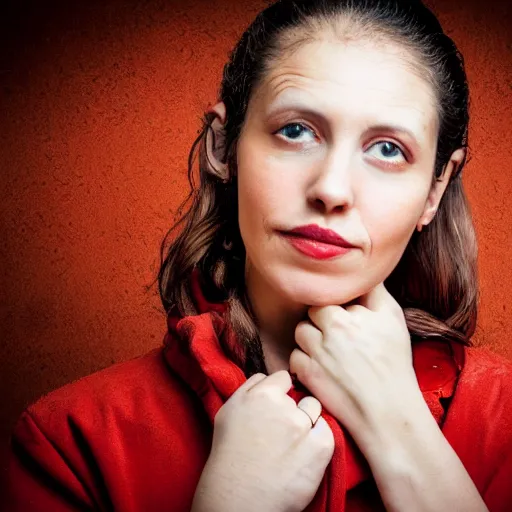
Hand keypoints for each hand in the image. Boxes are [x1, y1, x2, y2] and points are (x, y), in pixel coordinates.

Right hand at [191, 371, 334, 511]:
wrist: (238, 497)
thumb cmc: (229, 455)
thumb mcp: (229, 410)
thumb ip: (250, 388)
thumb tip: (267, 377)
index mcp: (261, 394)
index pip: (282, 377)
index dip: (280, 391)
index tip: (276, 407)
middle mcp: (283, 406)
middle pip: (300, 396)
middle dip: (293, 408)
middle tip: (280, 431)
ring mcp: (302, 426)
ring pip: (314, 410)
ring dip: (307, 422)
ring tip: (291, 444)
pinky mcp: (320, 447)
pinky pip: (327, 431)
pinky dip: (318, 440)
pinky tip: (302, 455)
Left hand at [290, 282, 421, 450]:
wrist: (388, 410)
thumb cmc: (394, 362)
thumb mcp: (393, 318)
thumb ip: (374, 290)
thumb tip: (361, 272)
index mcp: (347, 316)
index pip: (328, 294)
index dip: (336, 303)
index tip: (344, 314)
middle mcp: (329, 331)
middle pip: (312, 312)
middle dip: (322, 319)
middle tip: (337, 334)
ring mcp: (315, 353)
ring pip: (300, 331)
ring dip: (310, 338)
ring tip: (329, 350)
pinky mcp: (306, 373)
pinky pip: (294, 356)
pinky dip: (304, 360)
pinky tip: (321, 367)